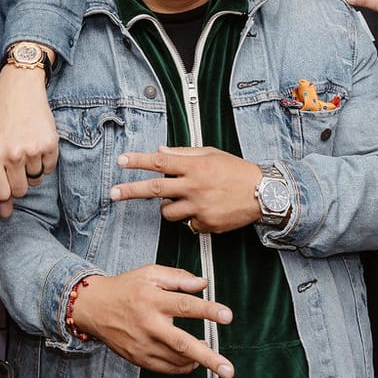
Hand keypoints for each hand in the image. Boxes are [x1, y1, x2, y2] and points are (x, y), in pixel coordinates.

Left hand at [0, 61, 57, 215]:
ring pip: (35, 180)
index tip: (7, 184)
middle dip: (20, 183)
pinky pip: (49, 168)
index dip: (6, 193)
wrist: (19, 89)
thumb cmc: (2, 121)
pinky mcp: (49, 144)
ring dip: (32, 170)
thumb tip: (5, 214)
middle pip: (20, 190)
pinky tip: (36, 144)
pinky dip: (44, 161)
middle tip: (17, 164)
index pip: (1, 194)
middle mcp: (11, 154)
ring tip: (25, 150)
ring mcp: (31, 149)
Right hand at [74, 265, 232, 376]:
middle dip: (209, 357)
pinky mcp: (137, 357)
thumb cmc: (124, 288)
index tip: (227, 316)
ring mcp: (142, 344)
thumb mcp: (149, 273)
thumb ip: (178, 277)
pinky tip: (191, 361)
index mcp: (152, 299)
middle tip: (228, 369)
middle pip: (182, 343)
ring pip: (177, 359)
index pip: (185, 305)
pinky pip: (165, 368)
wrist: (92, 307)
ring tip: (211, 357)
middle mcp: (148, 324)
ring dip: (198, 360)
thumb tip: (203, 283)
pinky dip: (182, 366)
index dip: (208, 310)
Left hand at [110, 146, 264, 233]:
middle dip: (130, 191)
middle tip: (113, 193)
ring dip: (168, 207)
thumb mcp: (211, 154)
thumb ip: (184, 154)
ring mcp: (199, 208)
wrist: (264, 194)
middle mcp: (194, 187)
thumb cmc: (237, 171)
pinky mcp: (206, 224)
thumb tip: (160, 152)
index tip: (121, 161)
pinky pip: (188, 224)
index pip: (160, 162)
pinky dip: (191, 218)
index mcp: (195, 167)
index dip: (138, 161)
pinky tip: (206, 210)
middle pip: (154, 190)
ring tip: (183, 200)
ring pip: (168, 212)